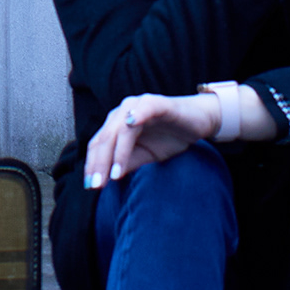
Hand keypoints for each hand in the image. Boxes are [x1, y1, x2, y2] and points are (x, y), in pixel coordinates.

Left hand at [85, 89, 223, 186]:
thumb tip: (108, 179)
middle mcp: (122, 113)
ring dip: (116, 152)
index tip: (91, 187)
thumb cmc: (169, 137)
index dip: (92, 165)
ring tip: (116, 174)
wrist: (198, 121)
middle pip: (105, 139)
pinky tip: (131, 124)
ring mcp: (138, 105)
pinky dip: (136, 115)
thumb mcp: (146, 156)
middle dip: (99, 163)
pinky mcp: (156, 102)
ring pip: (120, 129)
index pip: (98, 145)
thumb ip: (127, 162)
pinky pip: (143, 108)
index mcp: (116, 125)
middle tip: (97, 185)